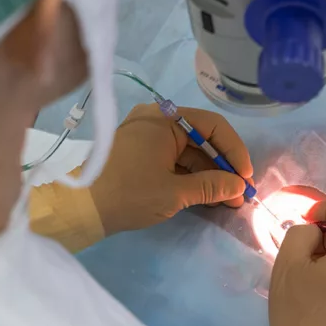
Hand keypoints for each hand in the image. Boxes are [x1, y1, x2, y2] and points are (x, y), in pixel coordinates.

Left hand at [88, 103, 253, 234]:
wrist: (79, 207)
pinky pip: (172, 159)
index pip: (212, 125)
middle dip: (222, 167)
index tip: (246, 178)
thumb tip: (238, 187)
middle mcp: (155, 120)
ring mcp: (145, 136)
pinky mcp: (138, 154)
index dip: (234, 151)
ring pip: (187, 152)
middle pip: (201, 138)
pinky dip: (189, 176)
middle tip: (239, 194)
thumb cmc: (128, 193)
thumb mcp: (174, 192)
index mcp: (164, 119)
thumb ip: (211, 186)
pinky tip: (205, 195)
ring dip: (207, 174)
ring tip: (226, 200)